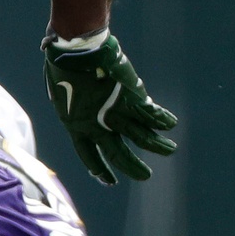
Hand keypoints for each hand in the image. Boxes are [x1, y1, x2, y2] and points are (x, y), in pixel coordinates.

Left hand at [42, 31, 177, 184]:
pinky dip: (163, 120)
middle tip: (145, 176)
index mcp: (75, 126)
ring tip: (170, 150)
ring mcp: (115, 115)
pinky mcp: (131, 100)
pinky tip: (170, 123)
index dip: (100, 170)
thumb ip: (76, 105)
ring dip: (158, 145)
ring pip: (142, 138)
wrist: (75, 53)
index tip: (111, 182)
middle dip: (133, 167)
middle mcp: (96, 126)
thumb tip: (84, 104)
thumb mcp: (63, 93)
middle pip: (117, 154)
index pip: (88, 155)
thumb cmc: (63, 66)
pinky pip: (152, 115)